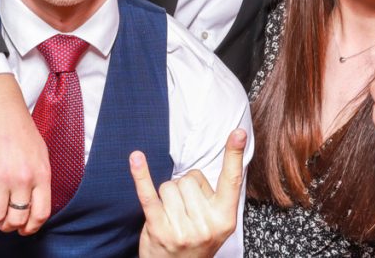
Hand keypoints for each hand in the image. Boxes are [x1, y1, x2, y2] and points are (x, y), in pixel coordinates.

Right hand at [0, 74, 50, 233]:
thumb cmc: (19, 127)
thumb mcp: (40, 152)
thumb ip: (39, 179)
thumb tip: (33, 205)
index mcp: (41, 173)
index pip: (40, 214)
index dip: (30, 227)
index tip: (23, 228)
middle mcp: (23, 177)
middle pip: (16, 219)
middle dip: (8, 223)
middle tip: (3, 215)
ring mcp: (1, 174)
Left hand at [131, 129, 246, 257]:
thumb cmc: (194, 242)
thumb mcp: (213, 224)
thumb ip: (212, 198)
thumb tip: (199, 168)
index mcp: (225, 219)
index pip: (231, 181)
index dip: (234, 155)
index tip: (238, 132)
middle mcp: (207, 225)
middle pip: (190, 179)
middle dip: (183, 189)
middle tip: (184, 212)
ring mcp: (183, 229)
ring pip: (170, 185)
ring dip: (166, 196)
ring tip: (171, 217)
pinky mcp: (159, 229)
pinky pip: (149, 195)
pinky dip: (141, 176)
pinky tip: (136, 158)